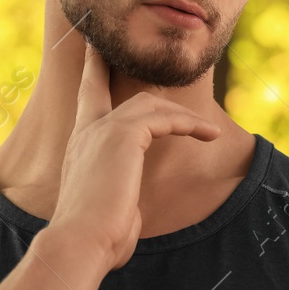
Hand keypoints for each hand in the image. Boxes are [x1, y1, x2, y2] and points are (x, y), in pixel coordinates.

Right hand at [46, 43, 219, 270]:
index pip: (86, 99)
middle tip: (140, 56)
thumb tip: (128, 216)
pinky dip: (190, 125)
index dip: (92, 72)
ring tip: (208, 130)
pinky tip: (209, 135)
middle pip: (109, 87)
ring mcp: (103, 129)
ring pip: (147, 104)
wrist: (81, 239)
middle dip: (120, 69)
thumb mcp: (108, 211)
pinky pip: (165, 120)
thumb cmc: (94, 238)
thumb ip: (117, 201)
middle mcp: (86, 132)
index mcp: (79, 147)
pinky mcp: (124, 134)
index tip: (95, 49)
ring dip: (180, 114)